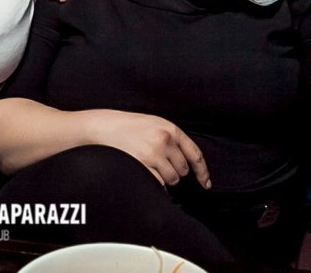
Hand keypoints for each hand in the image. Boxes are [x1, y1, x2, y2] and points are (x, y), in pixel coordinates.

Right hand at [84, 109, 209, 187]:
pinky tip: (143, 172)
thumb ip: (172, 139)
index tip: (206, 184)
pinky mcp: (143, 165)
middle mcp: (165, 141)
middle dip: (174, 171)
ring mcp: (153, 154)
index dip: (202, 172)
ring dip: (163, 178)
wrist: (104, 127)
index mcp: (171, 129)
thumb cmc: (129, 127)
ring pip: (172, 179)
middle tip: (157, 162)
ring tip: (148, 165)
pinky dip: (154, 183)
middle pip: (183, 170)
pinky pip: (158, 184)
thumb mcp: (155, 125)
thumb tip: (188, 163)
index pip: (195, 154)